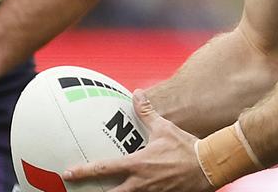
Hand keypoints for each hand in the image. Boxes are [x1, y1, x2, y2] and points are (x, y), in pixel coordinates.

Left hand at [64, 90, 214, 191]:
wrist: (209, 166)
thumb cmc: (186, 147)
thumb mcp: (164, 128)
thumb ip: (147, 112)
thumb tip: (136, 94)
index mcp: (138, 164)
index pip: (105, 169)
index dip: (84, 171)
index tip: (68, 173)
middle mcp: (141, 183)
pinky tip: (132, 191)